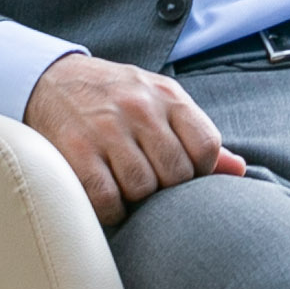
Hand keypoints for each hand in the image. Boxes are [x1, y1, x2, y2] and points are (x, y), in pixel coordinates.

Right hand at [24, 54, 246, 226]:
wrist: (51, 79)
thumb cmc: (115, 97)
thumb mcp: (159, 102)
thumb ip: (196, 135)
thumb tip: (238, 169)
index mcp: (166, 96)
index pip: (206, 146)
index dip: (200, 172)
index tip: (181, 175)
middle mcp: (139, 108)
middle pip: (176, 173)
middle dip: (166, 188)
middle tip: (151, 184)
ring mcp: (107, 129)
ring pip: (143, 189)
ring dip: (136, 199)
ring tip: (127, 188)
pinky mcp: (76, 150)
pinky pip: (107, 198)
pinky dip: (111, 209)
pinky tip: (108, 199)